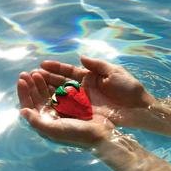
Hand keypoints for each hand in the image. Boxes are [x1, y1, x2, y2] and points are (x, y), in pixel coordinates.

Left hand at [17, 72, 114, 147]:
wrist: (100, 134)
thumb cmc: (76, 134)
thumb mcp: (54, 130)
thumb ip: (37, 122)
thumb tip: (22, 111)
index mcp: (45, 123)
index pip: (29, 106)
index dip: (24, 93)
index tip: (21, 80)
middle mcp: (51, 116)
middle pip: (37, 98)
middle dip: (31, 85)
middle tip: (26, 73)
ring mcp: (61, 109)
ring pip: (47, 94)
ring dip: (41, 83)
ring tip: (36, 72)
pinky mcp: (71, 103)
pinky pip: (59, 91)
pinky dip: (54, 84)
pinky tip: (50, 76)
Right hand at [39, 56, 154, 126]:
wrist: (138, 109)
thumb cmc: (128, 88)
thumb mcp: (114, 72)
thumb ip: (97, 65)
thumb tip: (81, 57)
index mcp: (90, 77)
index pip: (69, 71)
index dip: (56, 68)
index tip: (42, 64)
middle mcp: (83, 89)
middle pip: (61, 82)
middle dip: (47, 78)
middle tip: (32, 74)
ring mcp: (82, 101)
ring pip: (61, 94)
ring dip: (47, 90)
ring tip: (34, 84)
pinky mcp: (84, 112)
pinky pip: (67, 107)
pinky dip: (56, 103)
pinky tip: (44, 100)